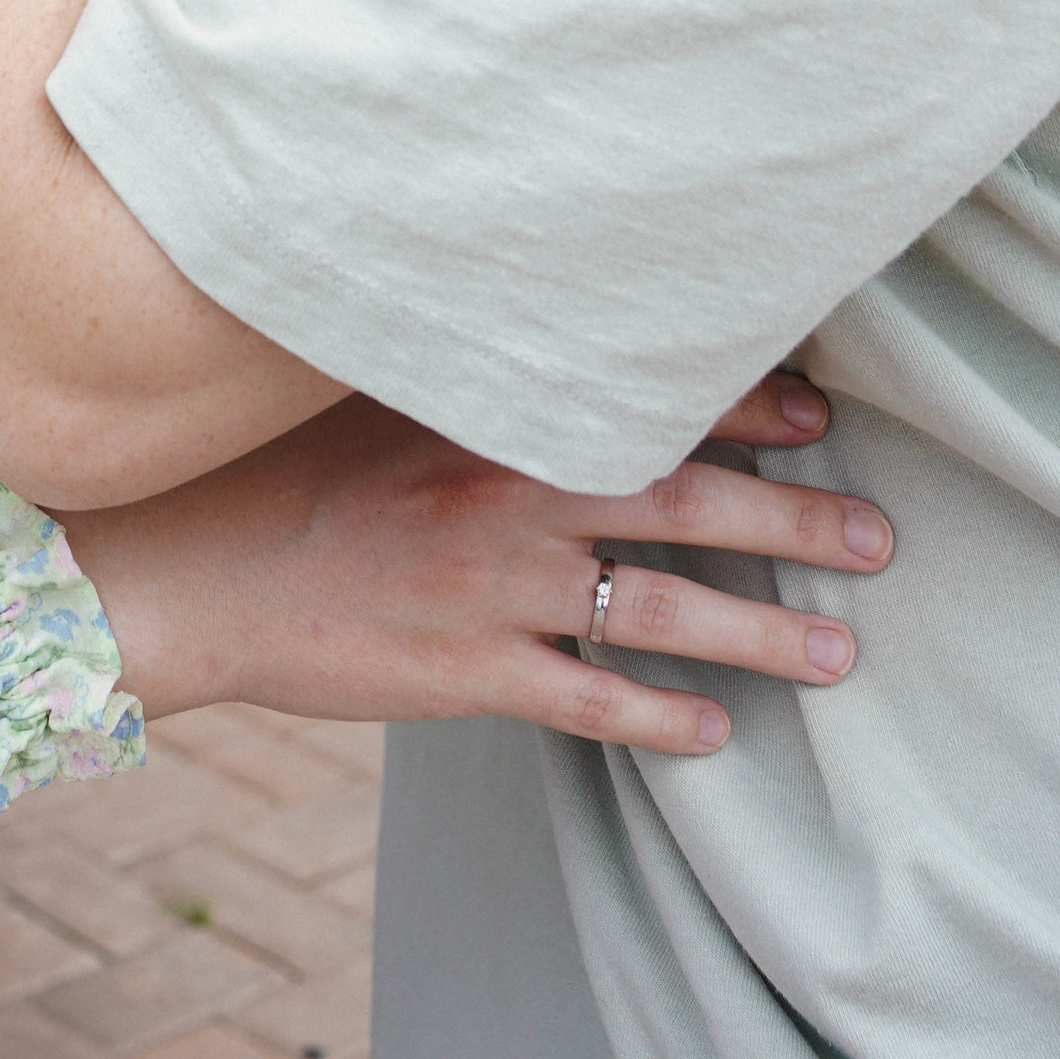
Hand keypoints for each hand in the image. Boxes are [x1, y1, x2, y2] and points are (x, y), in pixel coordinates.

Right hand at [67, 373, 889, 756]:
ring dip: (762, 630)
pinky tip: (714, 734)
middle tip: (878, 534)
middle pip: (683, 499)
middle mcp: (504, 490)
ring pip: (660, 610)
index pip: (640, 394)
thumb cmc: (264, 461)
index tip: (817, 409)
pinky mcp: (467, 674)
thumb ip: (450, 358)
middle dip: (794, 517)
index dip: (740, 402)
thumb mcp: (359, 380)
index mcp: (483, 408)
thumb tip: (532, 324)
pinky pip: (588, 702)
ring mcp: (490, 588)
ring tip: (841, 652)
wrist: (181, 563)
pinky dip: (660, 721)